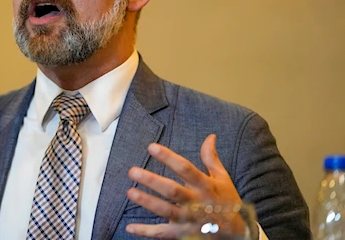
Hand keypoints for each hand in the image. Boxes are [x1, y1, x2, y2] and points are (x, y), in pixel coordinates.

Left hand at [125, 134, 242, 238]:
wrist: (238, 234)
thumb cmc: (227, 202)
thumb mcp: (223, 179)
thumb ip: (211, 158)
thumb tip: (210, 137)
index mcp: (205, 186)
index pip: (185, 168)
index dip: (168, 157)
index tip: (152, 147)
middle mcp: (196, 202)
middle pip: (172, 191)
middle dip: (152, 181)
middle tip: (133, 172)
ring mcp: (189, 219)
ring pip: (166, 211)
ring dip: (148, 202)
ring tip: (130, 192)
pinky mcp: (183, 234)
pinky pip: (163, 233)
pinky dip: (146, 232)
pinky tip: (130, 227)